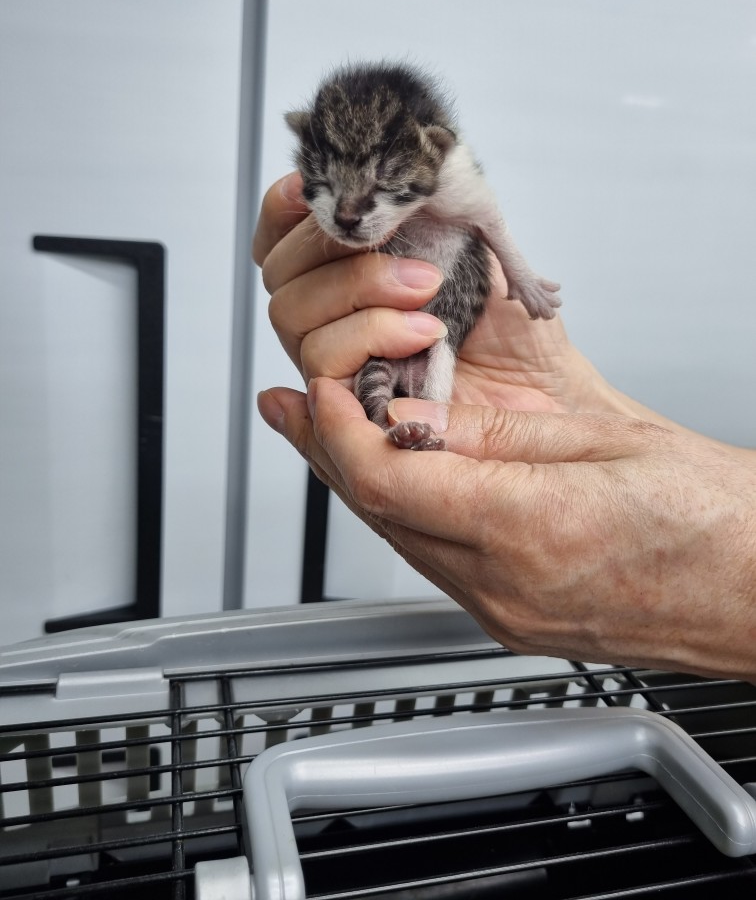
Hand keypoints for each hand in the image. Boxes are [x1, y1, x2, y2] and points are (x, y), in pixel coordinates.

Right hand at [254, 173, 617, 417]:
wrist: (543, 390)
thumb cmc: (513, 327)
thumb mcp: (475, 242)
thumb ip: (427, 200)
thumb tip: (392, 156)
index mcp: (351, 266)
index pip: (280, 231)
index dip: (285, 207)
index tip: (314, 190)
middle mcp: (334, 313)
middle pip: (279, 273)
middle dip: (336, 251)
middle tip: (410, 259)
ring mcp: (338, 357)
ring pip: (290, 315)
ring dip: (356, 293)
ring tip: (428, 302)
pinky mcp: (350, 401)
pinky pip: (319, 366)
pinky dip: (367, 338)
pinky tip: (419, 335)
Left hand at [258, 378, 755, 681]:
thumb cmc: (714, 520)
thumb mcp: (600, 443)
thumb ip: (496, 437)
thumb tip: (419, 420)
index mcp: (525, 530)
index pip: (385, 478)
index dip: (337, 428)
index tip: (322, 387)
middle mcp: (502, 587)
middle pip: (376, 512)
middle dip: (327, 450)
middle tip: (292, 406)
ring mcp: (505, 611)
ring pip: (397, 537)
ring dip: (357, 480)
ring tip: (325, 431)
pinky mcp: (514, 617)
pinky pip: (433, 558)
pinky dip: (402, 510)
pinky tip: (395, 477)